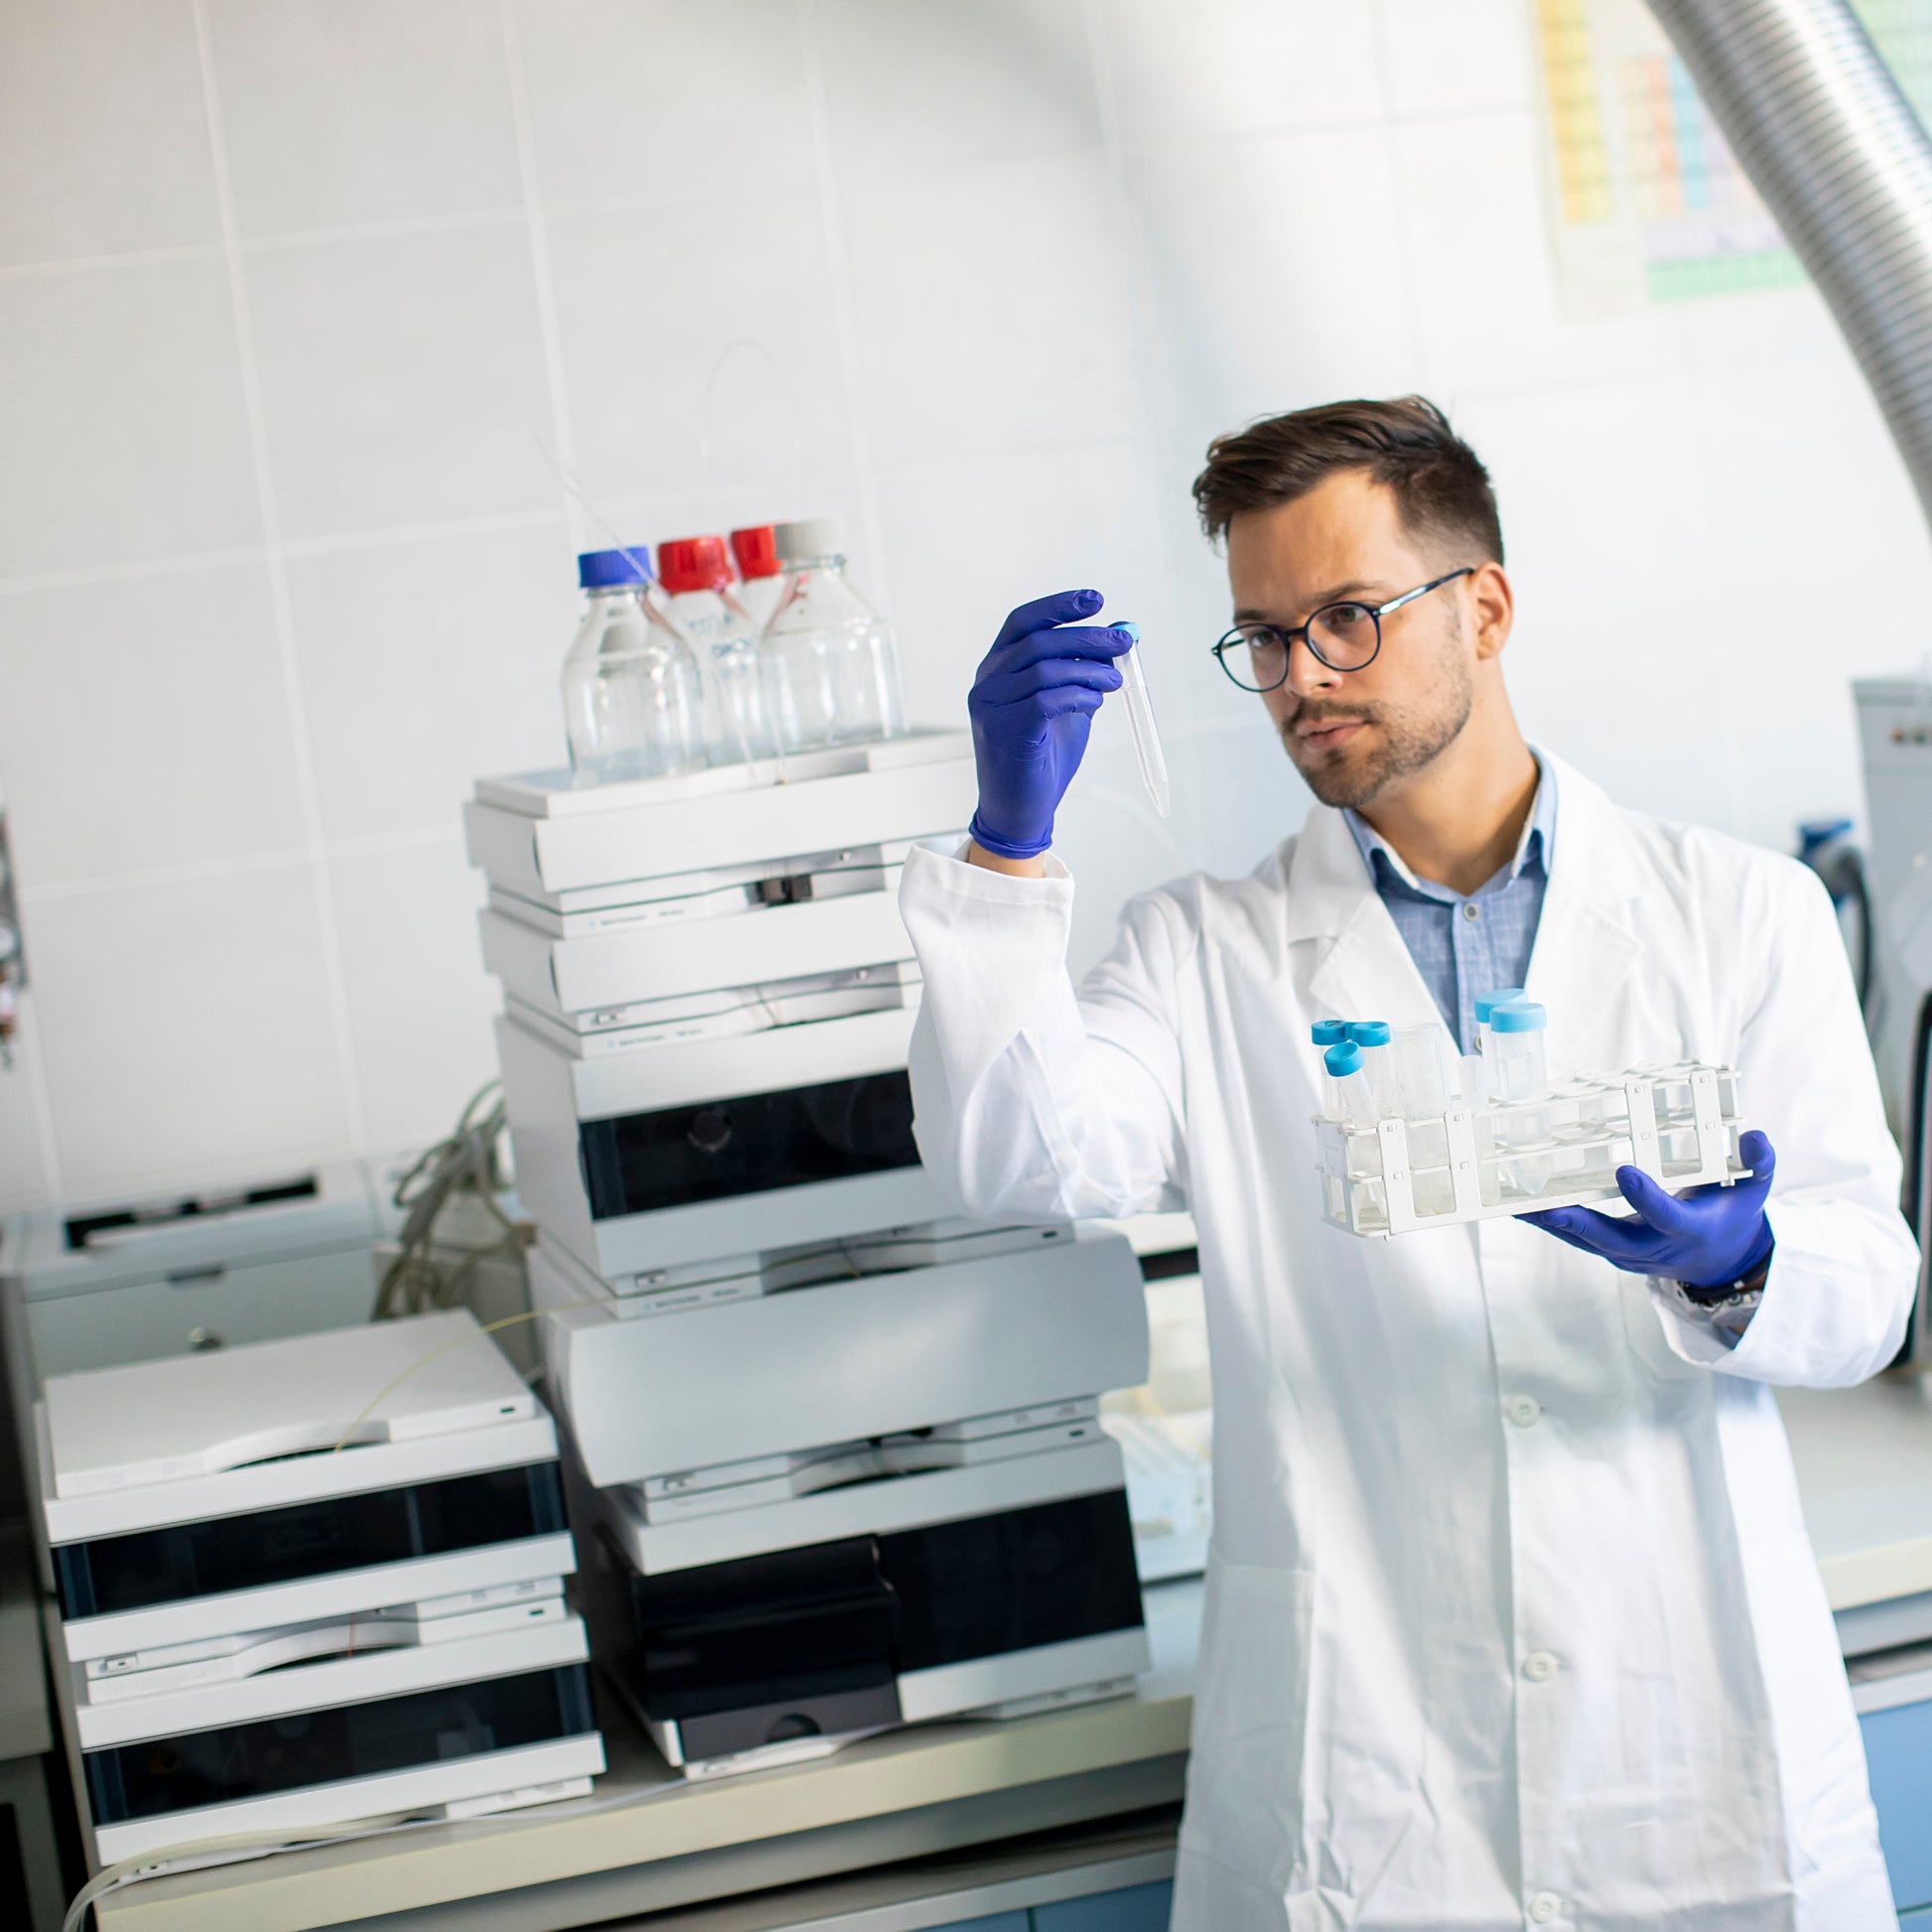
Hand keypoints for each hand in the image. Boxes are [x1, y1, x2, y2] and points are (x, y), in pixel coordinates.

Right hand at [967, 589, 1134, 859]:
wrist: (1020, 809)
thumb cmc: (1042, 756)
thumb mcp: (1068, 704)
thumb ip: (1086, 671)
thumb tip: (1121, 635)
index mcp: (996, 668)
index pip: (1023, 622)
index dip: (1059, 606)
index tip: (1096, 600)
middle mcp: (987, 682)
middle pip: (1039, 641)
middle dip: (1087, 638)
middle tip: (1122, 643)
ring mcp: (990, 707)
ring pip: (1045, 670)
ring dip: (1089, 670)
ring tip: (1115, 680)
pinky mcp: (1003, 731)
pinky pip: (1045, 700)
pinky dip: (1078, 695)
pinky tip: (1094, 702)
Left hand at [1525, 1130, 1775, 1289]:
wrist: (1716, 1260)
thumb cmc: (1731, 1215)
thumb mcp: (1753, 1190)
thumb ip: (1759, 1164)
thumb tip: (1755, 1137)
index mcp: (1689, 1230)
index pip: (1667, 1216)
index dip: (1646, 1198)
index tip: (1625, 1171)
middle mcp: (1653, 1248)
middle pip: (1609, 1238)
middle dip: (1575, 1222)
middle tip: (1543, 1203)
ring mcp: (1626, 1253)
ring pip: (1582, 1239)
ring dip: (1546, 1221)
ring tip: (1509, 1200)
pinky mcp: (1607, 1250)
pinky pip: (1573, 1236)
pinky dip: (1546, 1220)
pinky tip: (1516, 1202)